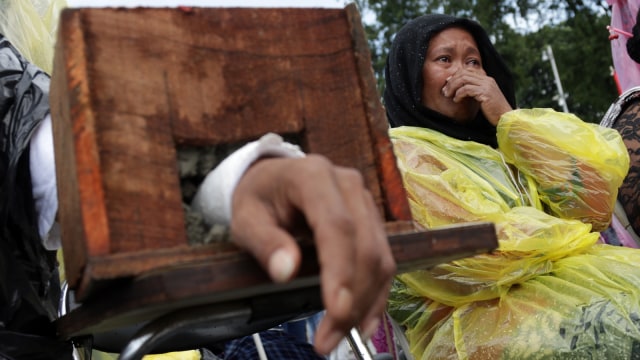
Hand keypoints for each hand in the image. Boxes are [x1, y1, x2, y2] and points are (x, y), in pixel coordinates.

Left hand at [230, 155, 395, 354]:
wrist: (273, 179)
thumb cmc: (258, 198)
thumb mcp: (246, 218)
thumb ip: (264, 242)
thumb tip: (286, 271)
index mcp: (313, 176)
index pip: (336, 226)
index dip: (341, 271)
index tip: (335, 310)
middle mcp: (348, 185)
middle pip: (365, 246)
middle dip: (353, 298)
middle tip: (330, 337)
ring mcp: (364, 202)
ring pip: (379, 257)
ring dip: (367, 302)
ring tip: (342, 335)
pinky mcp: (372, 221)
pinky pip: (383, 260)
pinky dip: (376, 294)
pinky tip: (364, 322)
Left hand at [442, 68, 512, 124]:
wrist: (505, 118)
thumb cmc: (493, 111)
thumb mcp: (483, 98)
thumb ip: (474, 91)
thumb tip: (460, 90)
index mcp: (487, 79)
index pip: (467, 70)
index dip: (455, 76)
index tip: (448, 84)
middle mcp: (487, 80)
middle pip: (464, 73)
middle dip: (451, 81)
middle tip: (445, 91)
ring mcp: (486, 85)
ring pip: (463, 79)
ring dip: (453, 87)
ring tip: (448, 95)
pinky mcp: (485, 93)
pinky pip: (466, 89)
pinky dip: (459, 94)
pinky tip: (456, 100)